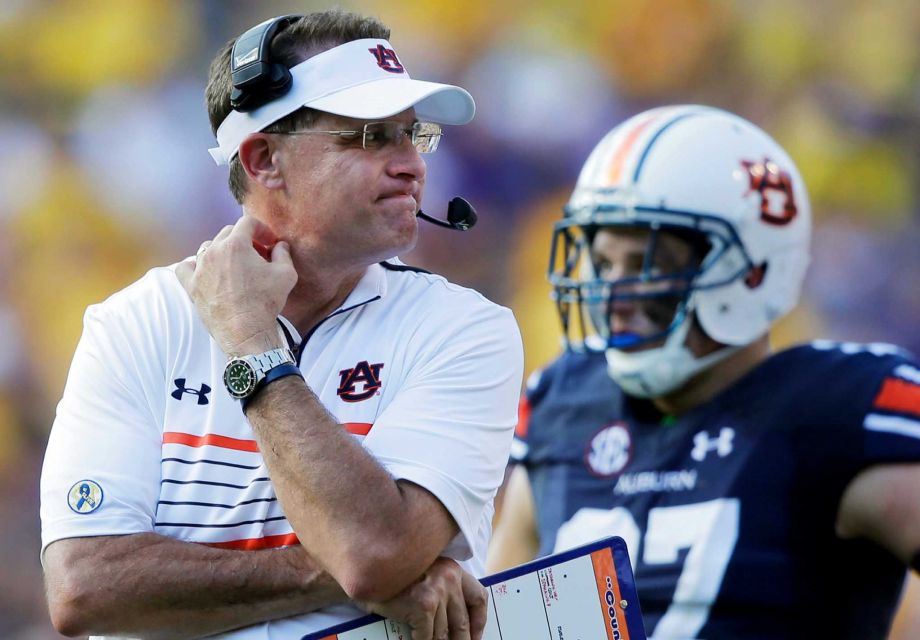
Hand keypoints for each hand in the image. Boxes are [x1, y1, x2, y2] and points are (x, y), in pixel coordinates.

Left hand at [176, 216, 296, 355]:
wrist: (245, 331)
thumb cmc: (265, 303)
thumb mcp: (286, 275)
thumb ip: (283, 254)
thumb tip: (280, 246)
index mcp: (236, 244)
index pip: (247, 223)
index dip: (261, 229)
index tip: (269, 241)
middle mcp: (214, 251)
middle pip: (227, 233)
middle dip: (244, 239)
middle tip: (257, 254)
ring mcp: (199, 269)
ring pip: (208, 247)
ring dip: (222, 250)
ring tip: (234, 264)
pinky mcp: (192, 286)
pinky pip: (186, 267)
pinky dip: (195, 265)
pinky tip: (206, 271)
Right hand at [358, 557, 487, 639]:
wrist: (367, 570)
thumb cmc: (395, 577)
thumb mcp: (426, 575)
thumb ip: (444, 591)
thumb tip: (458, 624)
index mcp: (454, 570)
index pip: (478, 597)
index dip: (479, 622)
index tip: (475, 638)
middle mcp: (450, 578)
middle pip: (463, 622)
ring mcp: (437, 592)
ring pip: (443, 634)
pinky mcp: (422, 606)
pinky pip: (427, 637)